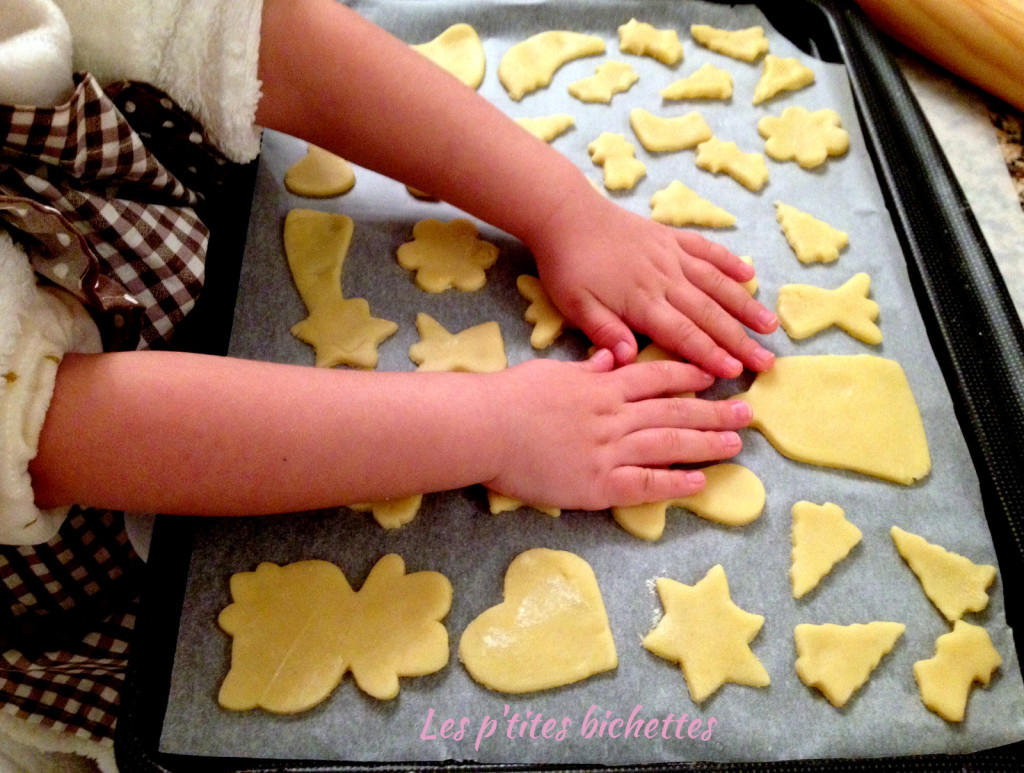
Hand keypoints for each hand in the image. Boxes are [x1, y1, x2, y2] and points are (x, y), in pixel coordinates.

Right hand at [485, 350, 751, 509]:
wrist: (483, 427)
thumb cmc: (510, 396)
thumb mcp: (552, 371)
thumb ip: (587, 367)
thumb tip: (612, 355)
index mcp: (602, 385)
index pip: (655, 377)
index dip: (688, 376)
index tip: (714, 376)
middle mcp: (614, 415)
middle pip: (673, 410)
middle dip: (714, 410)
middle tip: (747, 412)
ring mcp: (608, 450)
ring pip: (668, 444)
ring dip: (705, 443)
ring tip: (735, 444)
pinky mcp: (597, 484)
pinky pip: (645, 484)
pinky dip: (674, 482)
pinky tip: (699, 481)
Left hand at [528, 191, 777, 377]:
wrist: (565, 214)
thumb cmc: (568, 265)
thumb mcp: (575, 306)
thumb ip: (604, 332)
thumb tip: (629, 359)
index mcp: (641, 301)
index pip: (683, 334)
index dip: (710, 354)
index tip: (735, 373)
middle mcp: (665, 279)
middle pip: (709, 314)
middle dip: (739, 340)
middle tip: (766, 361)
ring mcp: (671, 255)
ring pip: (717, 283)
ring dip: (745, 305)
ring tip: (770, 325)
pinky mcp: (671, 237)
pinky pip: (707, 249)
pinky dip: (729, 262)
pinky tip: (749, 275)